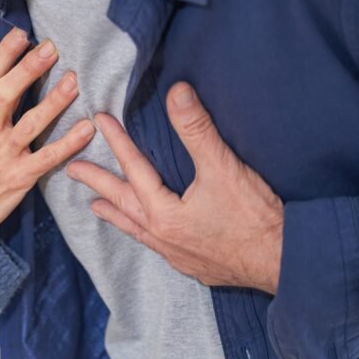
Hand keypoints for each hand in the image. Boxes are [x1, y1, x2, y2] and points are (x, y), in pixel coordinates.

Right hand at [0, 28, 95, 233]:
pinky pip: (47, 158)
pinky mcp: (19, 177)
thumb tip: (8, 73)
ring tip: (73, 81)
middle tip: (50, 48)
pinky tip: (87, 129)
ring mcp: (3, 155)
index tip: (22, 34)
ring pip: (28, 125)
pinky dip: (68, 143)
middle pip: (4, 94)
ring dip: (52, 102)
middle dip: (27, 70)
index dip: (3, 54)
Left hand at [66, 82, 283, 293]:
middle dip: (97, 183)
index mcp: (163, 212)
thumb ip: (197, 130)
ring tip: (96, 206)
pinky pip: (155, 247)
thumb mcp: (224, 168)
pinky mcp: (193, 266)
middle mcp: (162, 236)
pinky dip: (142, 234)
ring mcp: (176, 254)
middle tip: (72, 170)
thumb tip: (177, 93)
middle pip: (121, 202)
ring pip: (135, 229)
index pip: (133, 168)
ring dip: (115, 214)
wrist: (286, 264)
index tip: (99, 121)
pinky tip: (148, 234)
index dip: (117, 141)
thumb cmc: (256, 218)